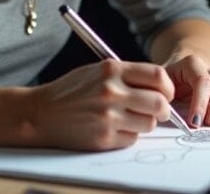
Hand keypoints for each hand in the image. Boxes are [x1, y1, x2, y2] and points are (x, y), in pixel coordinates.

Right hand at [26, 60, 175, 149]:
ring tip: (130, 118)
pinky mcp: (104, 138)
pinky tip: (115, 128)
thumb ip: (128, 75)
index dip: (167, 86)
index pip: (158, 76)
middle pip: (160, 103)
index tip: (165, 92)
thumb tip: (161, 86)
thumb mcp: (98, 71)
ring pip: (149, 123)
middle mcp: (111, 92)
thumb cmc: (72, 91)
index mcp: (111, 70)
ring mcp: (108, 116)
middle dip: (164, 109)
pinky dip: (129, 135)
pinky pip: (132, 138)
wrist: (42, 113)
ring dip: (145, 122)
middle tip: (159, 111)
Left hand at [163, 52, 209, 128]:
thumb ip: (161, 92)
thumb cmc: (168, 75)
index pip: (201, 80)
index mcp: (191, 63)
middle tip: (208, 123)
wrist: (179, 63)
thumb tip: (163, 111)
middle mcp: (207, 68)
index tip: (193, 121)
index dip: (199, 102)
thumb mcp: (160, 79)